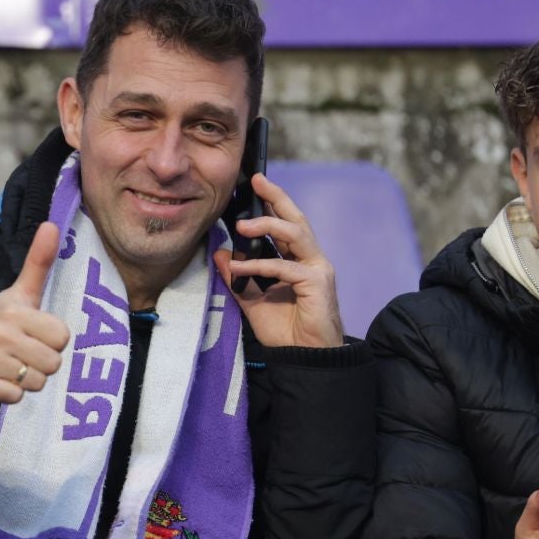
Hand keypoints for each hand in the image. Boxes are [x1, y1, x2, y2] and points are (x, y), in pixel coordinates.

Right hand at [0, 221, 72, 402]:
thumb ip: (38, 262)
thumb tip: (52, 224)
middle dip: (41, 363)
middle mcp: (1, 334)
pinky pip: (16, 397)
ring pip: (36, 382)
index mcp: (15, 311)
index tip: (34, 335)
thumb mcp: (18, 293)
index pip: (62, 337)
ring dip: (27, 379)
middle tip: (22, 354)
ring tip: (11, 366)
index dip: (52, 340)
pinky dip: (10, 393)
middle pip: (53, 363)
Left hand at [211, 173, 343, 348]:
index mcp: (298, 260)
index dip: (272, 203)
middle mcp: (311, 259)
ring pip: (294, 234)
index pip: (285, 224)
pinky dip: (261, 266)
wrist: (304, 357)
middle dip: (277, 198)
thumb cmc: (284, 330)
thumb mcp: (252, 300)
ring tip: (241, 226)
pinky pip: (285, 267)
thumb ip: (238, 277)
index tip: (254, 184)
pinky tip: (241, 267)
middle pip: (296, 219)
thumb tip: (220, 253)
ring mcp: (317, 268)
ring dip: (267, 226)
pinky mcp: (317, 282)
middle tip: (257, 181)